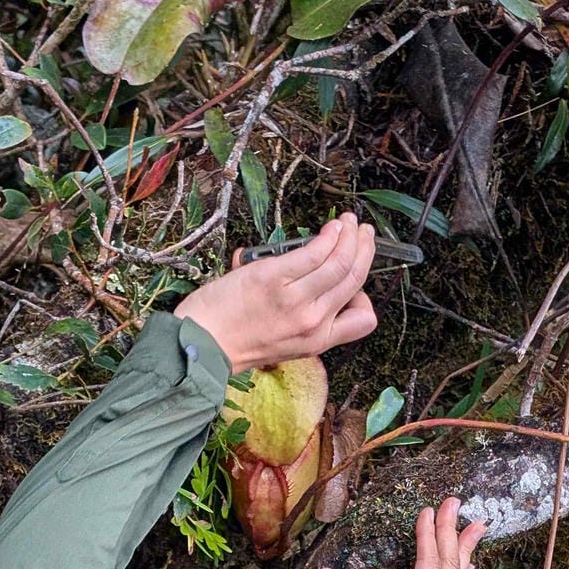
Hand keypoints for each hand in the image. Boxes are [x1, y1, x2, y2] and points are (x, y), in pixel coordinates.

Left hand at [174, 212, 376, 372]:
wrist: (204, 343)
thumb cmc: (236, 342)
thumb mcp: (284, 345)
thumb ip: (305, 321)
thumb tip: (314, 288)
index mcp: (317, 341)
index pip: (363, 319)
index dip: (364, 297)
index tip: (353, 281)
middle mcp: (313, 321)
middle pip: (354, 280)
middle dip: (365, 251)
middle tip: (364, 234)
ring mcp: (296, 299)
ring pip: (340, 262)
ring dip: (351, 236)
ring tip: (350, 222)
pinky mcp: (275, 278)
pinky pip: (314, 252)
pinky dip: (329, 235)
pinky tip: (331, 227)